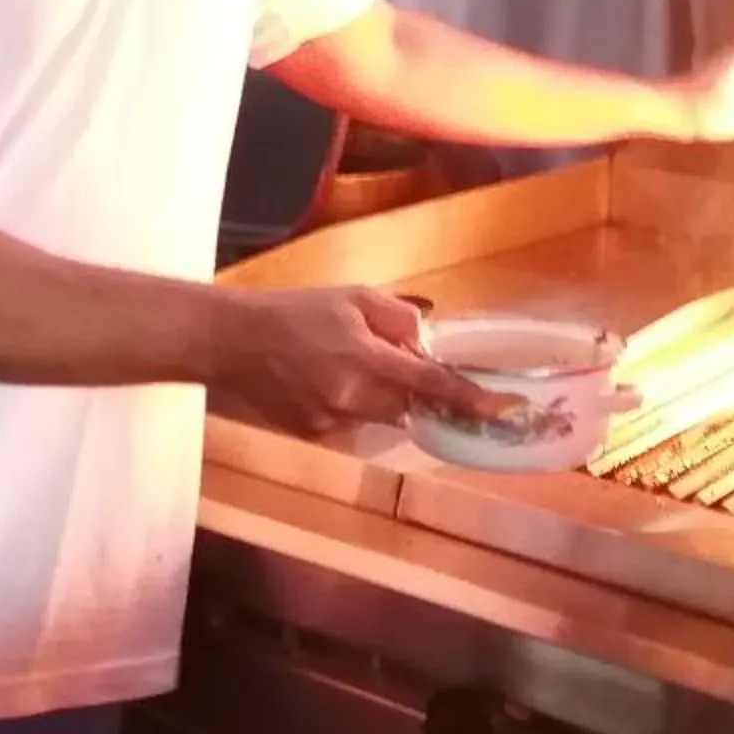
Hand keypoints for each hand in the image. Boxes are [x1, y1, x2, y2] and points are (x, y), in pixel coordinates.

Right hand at [203, 286, 512, 436]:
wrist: (232, 342)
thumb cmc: (295, 311)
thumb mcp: (352, 297)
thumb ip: (397, 318)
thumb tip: (427, 343)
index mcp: (366, 360)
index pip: (431, 385)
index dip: (469, 398)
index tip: (502, 407)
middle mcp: (353, 400)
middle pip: (410, 408)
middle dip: (418, 392)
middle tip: (400, 364)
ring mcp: (332, 423)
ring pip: (381, 416)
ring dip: (381, 395)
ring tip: (345, 362)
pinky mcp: (314, 436)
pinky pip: (352, 423)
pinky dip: (353, 403)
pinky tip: (323, 379)